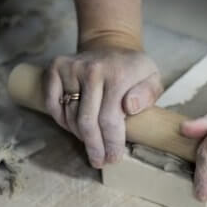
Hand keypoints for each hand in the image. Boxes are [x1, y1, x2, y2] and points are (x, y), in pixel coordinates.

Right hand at [43, 46, 162, 167]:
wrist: (111, 44)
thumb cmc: (133, 69)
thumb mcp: (153, 78)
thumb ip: (148, 94)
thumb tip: (130, 106)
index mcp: (118, 75)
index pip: (110, 120)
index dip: (111, 144)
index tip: (113, 158)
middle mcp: (92, 70)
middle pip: (87, 122)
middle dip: (94, 147)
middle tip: (99, 161)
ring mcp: (71, 68)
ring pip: (69, 116)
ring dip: (80, 136)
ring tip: (91, 143)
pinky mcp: (56, 68)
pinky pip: (52, 104)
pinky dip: (62, 121)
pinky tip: (74, 127)